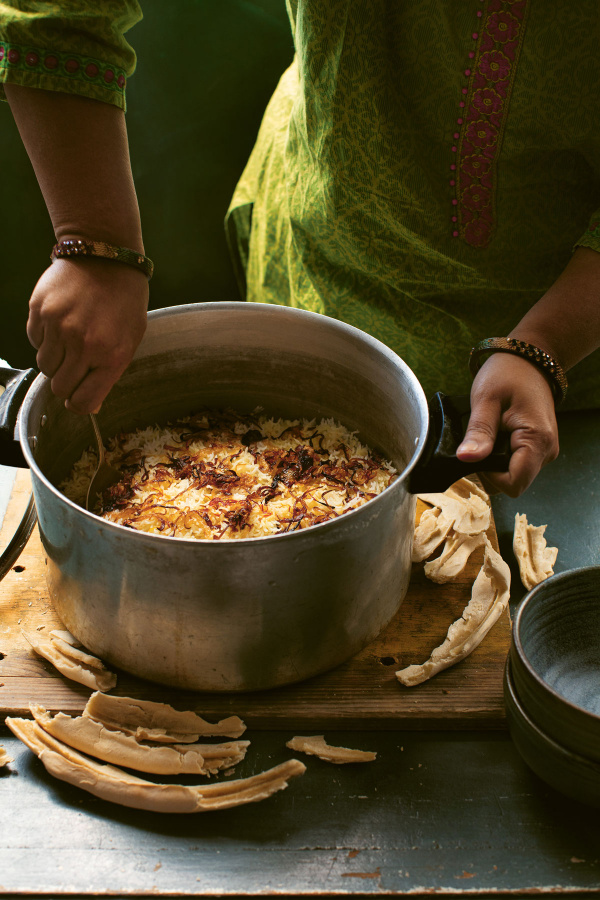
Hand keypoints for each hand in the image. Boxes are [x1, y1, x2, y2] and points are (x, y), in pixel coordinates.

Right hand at [27, 258, 148, 413]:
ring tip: (71, 338)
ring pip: (44, 366)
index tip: (79, 396)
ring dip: (55, 359)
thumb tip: (89, 405)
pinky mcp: (40, 311)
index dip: (79, 403)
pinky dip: (44, 338)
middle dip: (66, 381)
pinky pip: (34, 341)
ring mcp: (59, 327)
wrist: (105, 256)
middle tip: (77, 363)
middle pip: (59, 387)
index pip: (82, 403)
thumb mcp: (130, 339)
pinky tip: (61, 321)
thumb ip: (109, 373)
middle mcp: (83, 345)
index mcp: (111, 357)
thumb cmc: (124, 301)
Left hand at [456, 353, 558, 496]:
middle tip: (479, 440)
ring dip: (494, 461)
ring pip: (513, 474)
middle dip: (489, 468)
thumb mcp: (486, 399)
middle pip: (513, 482)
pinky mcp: (538, 447)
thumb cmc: (509, 373)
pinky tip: (496, 434)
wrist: (528, 359)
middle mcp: (546, 451)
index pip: (513, 484)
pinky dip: (500, 455)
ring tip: (488, 433)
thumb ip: (479, 432)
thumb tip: (466, 459)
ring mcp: (544, 450)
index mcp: (537, 441)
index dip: (489, 475)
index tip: (477, 453)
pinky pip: (516, 463)